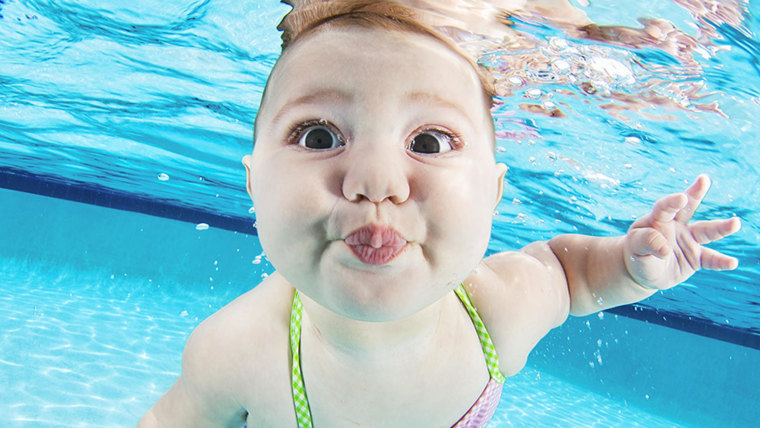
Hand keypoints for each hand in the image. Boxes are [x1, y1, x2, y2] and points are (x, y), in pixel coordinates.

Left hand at [623, 175, 740, 289]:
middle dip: (696, 193)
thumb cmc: (638, 253)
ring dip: (721, 228)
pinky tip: (732, 263)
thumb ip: (647, 243)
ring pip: (707, 231)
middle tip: (704, 179)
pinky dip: (721, 261)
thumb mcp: (635, 247)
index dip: (672, 202)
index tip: (681, 198)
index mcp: (657, 219)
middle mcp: (676, 225)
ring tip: (736, 223)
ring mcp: (688, 240)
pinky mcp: (696, 257)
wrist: (644, 271)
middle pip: (688, 208)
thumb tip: (665, 249)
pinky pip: (710, 259)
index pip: (664, 207)